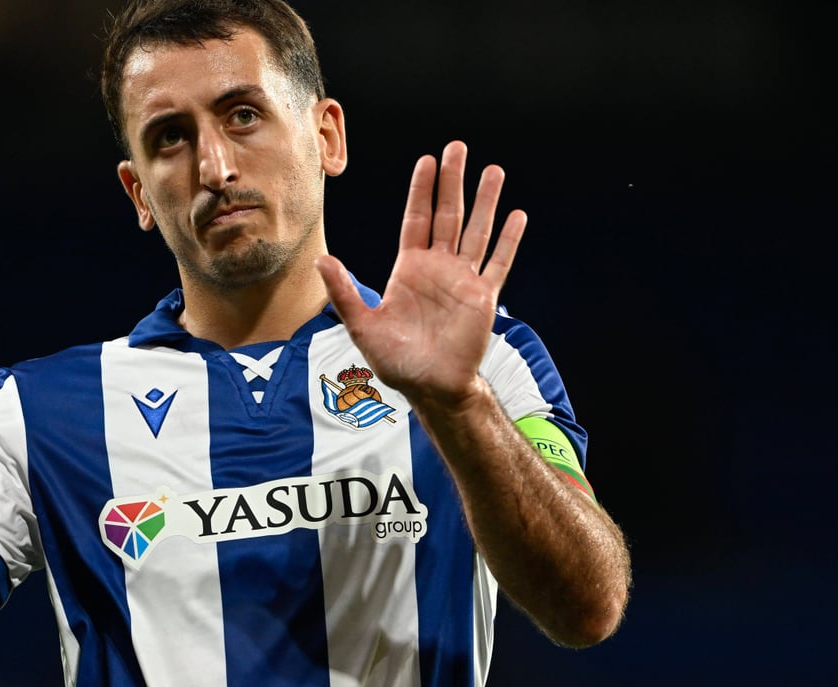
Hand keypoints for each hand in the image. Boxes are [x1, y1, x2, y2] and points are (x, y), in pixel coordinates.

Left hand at [317, 140, 525, 410]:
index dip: (421, 190)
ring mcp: (463, 280)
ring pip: (476, 231)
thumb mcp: (363, 325)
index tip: (425, 161)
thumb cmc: (395, 361)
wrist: (430, 388)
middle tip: (458, 147)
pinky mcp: (483, 298)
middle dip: (452, 181)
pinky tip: (516, 215)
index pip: (417, 219)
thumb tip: (321, 259)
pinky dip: (507, 240)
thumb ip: (343, 291)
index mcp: (409, 269)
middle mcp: (438, 268)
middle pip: (448, 214)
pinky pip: (498, 263)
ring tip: (493, 170)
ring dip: (485, 201)